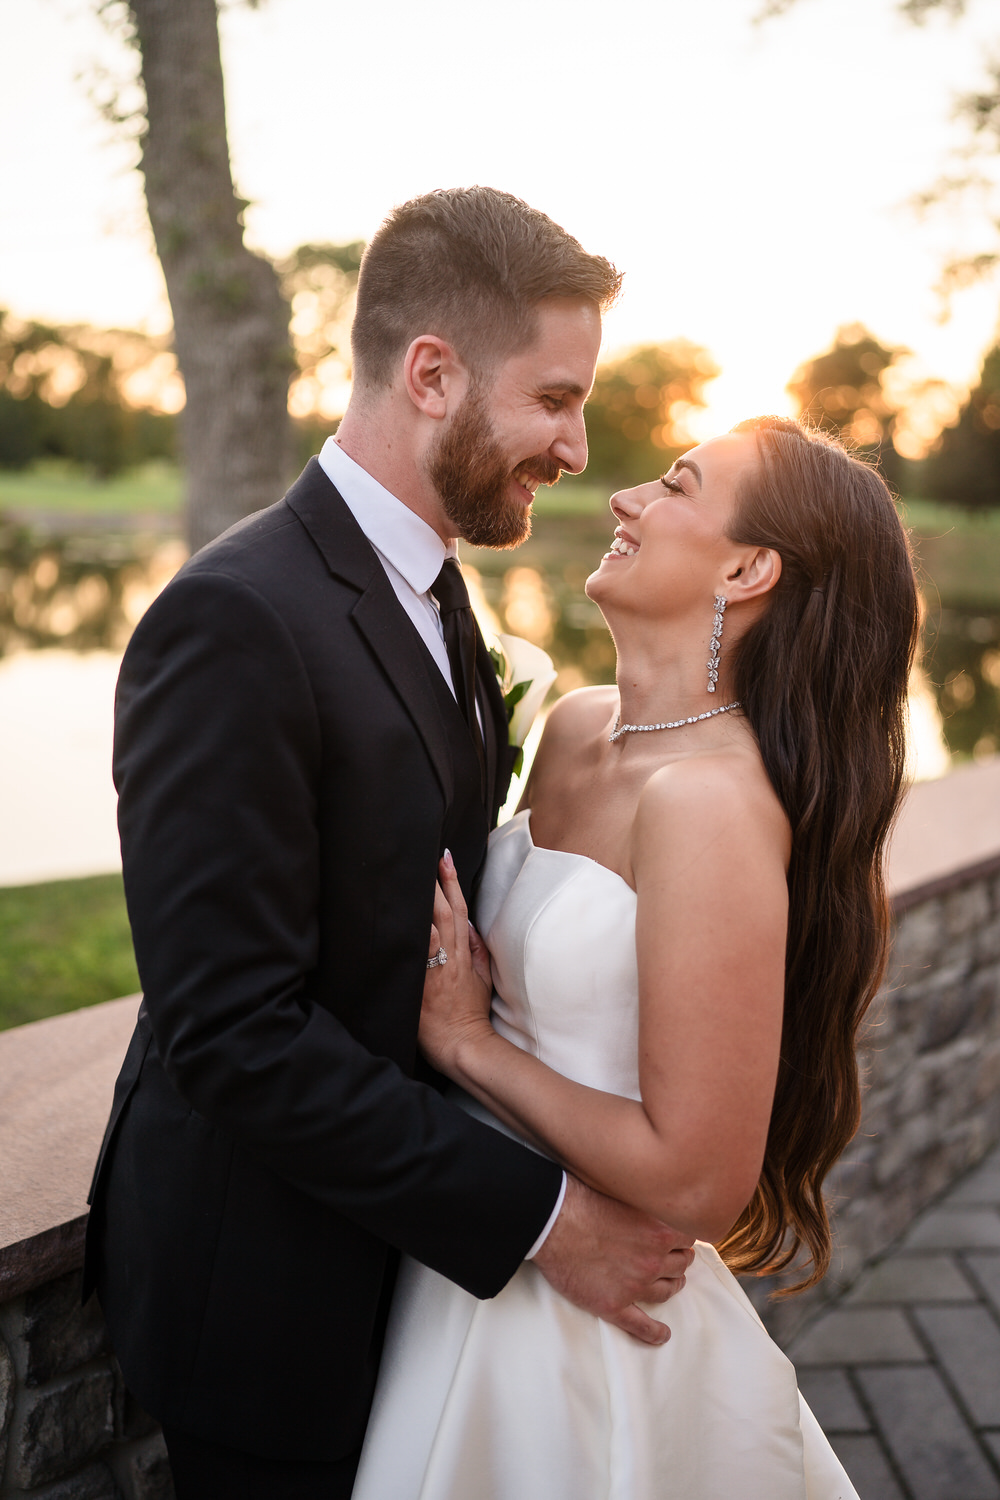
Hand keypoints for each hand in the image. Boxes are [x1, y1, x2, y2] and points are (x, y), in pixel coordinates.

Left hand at [419, 851, 493, 1073]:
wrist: (464, 1046)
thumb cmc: (471, 1014)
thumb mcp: (482, 979)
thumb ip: (477, 949)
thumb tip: (469, 923)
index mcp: (464, 954)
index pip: (459, 910)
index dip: (453, 882)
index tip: (445, 858)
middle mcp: (450, 958)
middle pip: (442, 912)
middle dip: (434, 883)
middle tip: (423, 858)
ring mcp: (435, 972)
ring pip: (429, 930)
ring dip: (421, 906)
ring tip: (409, 881)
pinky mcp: (421, 988)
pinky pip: (415, 961)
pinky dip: (412, 943)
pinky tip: (402, 925)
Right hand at [532, 1176, 695, 1345]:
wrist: (552, 1222)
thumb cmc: (583, 1199)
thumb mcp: (625, 1192)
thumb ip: (646, 1203)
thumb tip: (656, 1196)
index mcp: (659, 1231)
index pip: (686, 1239)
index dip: (682, 1238)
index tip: (677, 1238)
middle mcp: (652, 1261)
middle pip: (680, 1265)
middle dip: (679, 1262)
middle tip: (675, 1260)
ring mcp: (634, 1286)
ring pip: (666, 1292)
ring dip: (671, 1287)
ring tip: (671, 1285)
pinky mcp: (613, 1305)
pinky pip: (640, 1325)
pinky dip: (654, 1333)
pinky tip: (662, 1335)